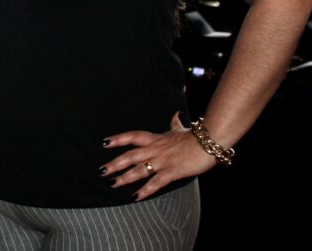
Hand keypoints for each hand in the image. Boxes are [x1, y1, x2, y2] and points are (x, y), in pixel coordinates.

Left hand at [99, 112, 216, 201]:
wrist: (209, 142)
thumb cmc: (195, 136)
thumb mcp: (180, 128)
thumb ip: (174, 123)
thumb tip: (175, 114)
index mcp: (156, 138)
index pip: (132, 136)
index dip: (118, 139)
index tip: (104, 143)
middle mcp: (155, 149)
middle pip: (130, 155)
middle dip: (115, 163)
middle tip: (101, 170)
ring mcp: (163, 161)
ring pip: (139, 170)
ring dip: (125, 178)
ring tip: (112, 184)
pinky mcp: (172, 171)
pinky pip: (156, 182)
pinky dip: (145, 190)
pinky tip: (136, 197)